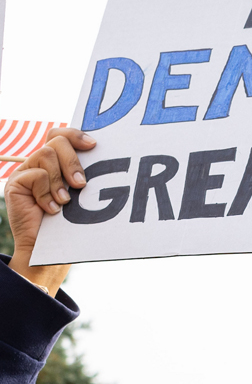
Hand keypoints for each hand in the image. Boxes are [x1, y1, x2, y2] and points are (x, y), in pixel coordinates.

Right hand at [4, 127, 93, 293]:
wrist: (47, 248)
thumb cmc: (69, 224)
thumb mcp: (79, 195)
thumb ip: (82, 175)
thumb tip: (102, 156)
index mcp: (55, 163)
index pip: (60, 135)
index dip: (75, 134)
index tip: (94, 146)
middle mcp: (38, 163)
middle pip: (55, 141)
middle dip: (72, 161)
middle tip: (81, 184)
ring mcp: (26, 172)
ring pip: (46, 155)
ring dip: (60, 180)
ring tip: (65, 202)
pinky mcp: (15, 183)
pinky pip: (36, 175)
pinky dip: (47, 193)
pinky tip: (51, 210)